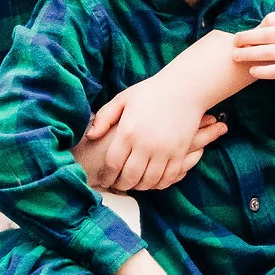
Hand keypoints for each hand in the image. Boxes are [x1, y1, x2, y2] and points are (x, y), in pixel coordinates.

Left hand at [77, 77, 226, 191]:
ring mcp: (164, 150)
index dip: (106, 176)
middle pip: (129, 177)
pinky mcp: (179, 153)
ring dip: (139, 186)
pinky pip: (168, 178)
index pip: (112, 164)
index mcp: (128, 132)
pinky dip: (159, 184)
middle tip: (117, 185)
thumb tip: (90, 136)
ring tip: (134, 183)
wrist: (185, 88)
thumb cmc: (150, 92)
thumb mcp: (122, 99)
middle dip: (121, 185)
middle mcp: (145, 144)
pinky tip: (152, 180)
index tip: (104, 179)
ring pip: (148, 181)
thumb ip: (104, 117)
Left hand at [232, 4, 274, 82]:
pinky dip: (264, 71)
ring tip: (237, 56)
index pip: (273, 19)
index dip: (257, 26)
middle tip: (234, 43)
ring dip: (251, 54)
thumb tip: (265, 18)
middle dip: (248, 39)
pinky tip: (252, 70)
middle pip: (268, 35)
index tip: (247, 34)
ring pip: (271, 53)